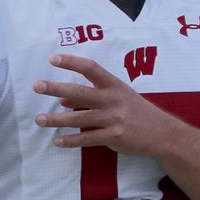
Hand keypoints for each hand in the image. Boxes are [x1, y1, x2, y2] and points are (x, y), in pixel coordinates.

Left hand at [33, 53, 172, 156]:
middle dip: (56, 88)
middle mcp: (112, 99)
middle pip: (80, 92)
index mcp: (114, 85)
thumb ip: (91, 97)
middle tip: (37, 85)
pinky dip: (71, 141)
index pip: (90, 68)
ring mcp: (113, 119)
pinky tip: (58, 141)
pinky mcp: (114, 137)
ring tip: (40, 120)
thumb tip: (62, 100)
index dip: (72, 62)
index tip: (53, 58)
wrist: (162, 133)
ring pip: (79, 118)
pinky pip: (87, 138)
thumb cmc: (136, 111)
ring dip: (57, 119)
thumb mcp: (118, 97)